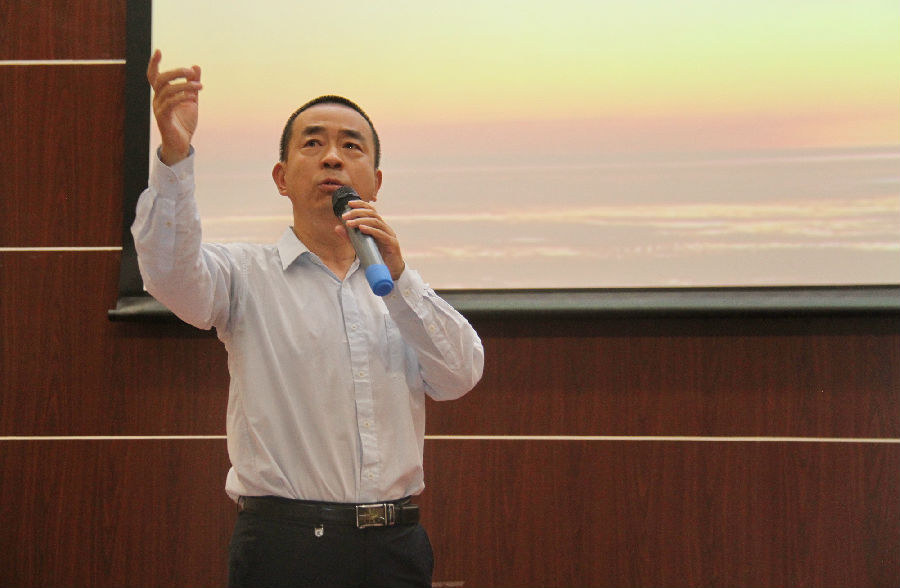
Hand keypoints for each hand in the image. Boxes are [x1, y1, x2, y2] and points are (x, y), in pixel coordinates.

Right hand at [146, 49, 201, 165]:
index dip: (154, 63)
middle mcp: (157, 99)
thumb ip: (192, 84)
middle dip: (176, 72)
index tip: (158, 51)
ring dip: (185, 86)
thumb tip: (196, 67)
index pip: (154, 76)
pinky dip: (182, 98)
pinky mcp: (163, 118)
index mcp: (162, 94)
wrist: (182, 144)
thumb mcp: (192, 100)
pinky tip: (193, 98)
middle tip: (190, 71)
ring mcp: (159, 109)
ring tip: (200, 86)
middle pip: (161, 79)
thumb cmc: (184, 122)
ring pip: (167, 91)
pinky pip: (170, 104)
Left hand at [336, 200, 405, 279]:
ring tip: (349, 223)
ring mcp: (390, 235)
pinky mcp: (392, 244)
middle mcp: (385, 228)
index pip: (371, 210)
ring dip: (361, 221)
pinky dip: (371, 230)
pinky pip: (381, 234)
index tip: (349, 204)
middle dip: (357, 213)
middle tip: (344, 216)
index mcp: (379, 227)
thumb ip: (350, 237)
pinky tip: (361, 229)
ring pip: (376, 222)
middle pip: (372, 214)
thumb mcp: (360, 246)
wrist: (391, 273)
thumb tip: (337, 227)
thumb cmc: (377, 258)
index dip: (361, 204)